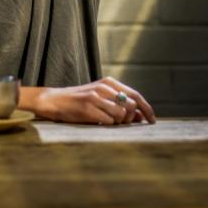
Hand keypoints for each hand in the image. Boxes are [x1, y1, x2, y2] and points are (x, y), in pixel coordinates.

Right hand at [33, 77, 155, 124]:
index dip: (146, 109)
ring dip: (117, 122)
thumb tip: (141, 116)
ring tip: (106, 121)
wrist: (54, 101)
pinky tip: (97, 122)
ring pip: (121, 114)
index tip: (152, 121)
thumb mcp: (101, 99)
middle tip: (121, 123)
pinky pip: (108, 121)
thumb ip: (120, 105)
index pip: (135, 95)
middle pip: (130, 105)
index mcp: (109, 82)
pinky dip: (106, 125)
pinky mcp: (88, 108)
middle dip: (130, 118)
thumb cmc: (80, 102)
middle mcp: (104, 87)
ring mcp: (96, 97)